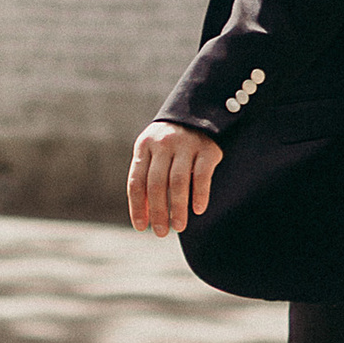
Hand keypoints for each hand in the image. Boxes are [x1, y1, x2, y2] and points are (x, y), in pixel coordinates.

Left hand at [128, 118, 222, 236]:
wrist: (199, 110)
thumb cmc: (171, 141)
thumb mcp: (153, 150)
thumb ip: (147, 175)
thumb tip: (144, 213)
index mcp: (144, 146)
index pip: (136, 181)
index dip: (137, 206)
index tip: (141, 227)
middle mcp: (163, 144)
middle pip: (156, 184)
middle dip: (158, 212)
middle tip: (161, 232)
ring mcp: (186, 144)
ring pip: (178, 182)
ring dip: (178, 208)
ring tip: (179, 227)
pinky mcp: (207, 148)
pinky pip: (201, 175)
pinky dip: (200, 194)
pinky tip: (199, 210)